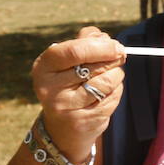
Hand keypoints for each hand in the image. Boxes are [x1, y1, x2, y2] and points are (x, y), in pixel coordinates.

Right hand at [30, 26, 124, 160]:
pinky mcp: (84, 121)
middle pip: (95, 67)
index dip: (100, 46)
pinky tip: (107, 92)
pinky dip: (116, 91)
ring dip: (117, 75)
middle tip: (120, 56)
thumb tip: (106, 39)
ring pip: (107, 82)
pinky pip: (112, 97)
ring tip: (110, 75)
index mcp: (43, 68)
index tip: (116, 46)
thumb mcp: (68, 60)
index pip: (74, 51)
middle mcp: (50, 88)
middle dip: (113, 59)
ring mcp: (66, 107)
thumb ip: (85, 42)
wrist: (63, 125)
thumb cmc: (69, 82)